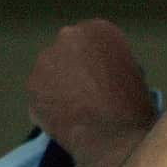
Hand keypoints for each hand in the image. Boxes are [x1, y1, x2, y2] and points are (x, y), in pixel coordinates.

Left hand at [25, 19, 152, 162]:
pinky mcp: (32, 87)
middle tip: (87, 93)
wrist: (114, 138)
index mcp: (98, 29)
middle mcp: (68, 36)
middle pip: (68, 51)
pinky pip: (40, 95)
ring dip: (58, 86)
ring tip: (74, 110)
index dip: (98, 62)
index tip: (104, 79)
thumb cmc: (135, 108)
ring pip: (50, 72)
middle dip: (74, 68)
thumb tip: (101, 76)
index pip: (93, 40)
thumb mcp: (135, 75)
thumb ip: (113, 65)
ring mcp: (45, 61)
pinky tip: (62, 120)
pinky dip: (48, 106)